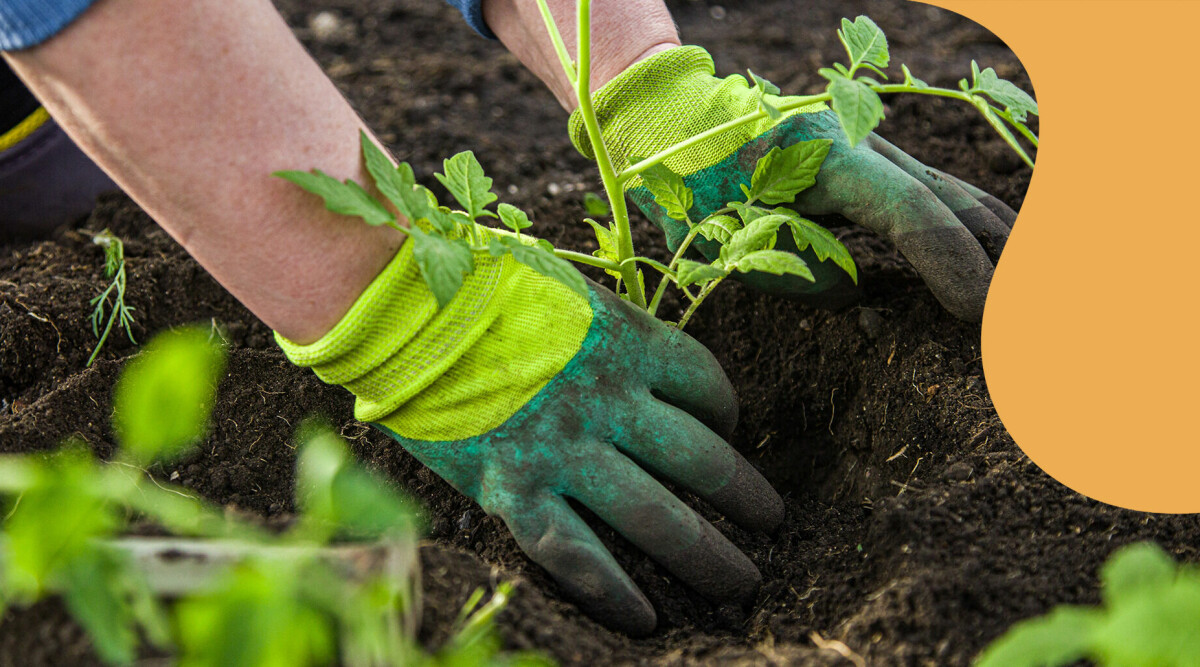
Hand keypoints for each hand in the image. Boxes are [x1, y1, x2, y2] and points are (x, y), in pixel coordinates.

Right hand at [278, 232, 782, 635]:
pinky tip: (647, 621)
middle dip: (746, 496)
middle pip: (701, 459)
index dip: (728, 413)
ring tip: (742, 583)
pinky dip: (616, 592)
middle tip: (773, 522)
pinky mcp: (514, 490)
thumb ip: (608, 326)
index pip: (706, 384)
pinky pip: (578, 555)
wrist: (397, 305)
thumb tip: (635, 358)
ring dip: (708, 554)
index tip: (727, 429)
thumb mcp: (564, 288)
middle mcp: (609, 401)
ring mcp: (564, 451)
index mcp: (627, 340)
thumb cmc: (478, 283)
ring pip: (656, 515)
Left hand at [569, 46, 1017, 320]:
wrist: (685, 130)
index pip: (913, 215)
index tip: (980, 312)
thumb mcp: (738, 243)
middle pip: (955, 198)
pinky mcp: (875, 165)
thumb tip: (865, 296)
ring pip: (955, 194)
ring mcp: (876, 152)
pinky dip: (967, 229)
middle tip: (1033, 312)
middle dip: (1000, 254)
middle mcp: (866, 148)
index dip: (953, 263)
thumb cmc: (704, 190)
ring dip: (996, 241)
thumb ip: (809, 275)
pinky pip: (935, 198)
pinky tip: (995, 261)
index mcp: (830, 161)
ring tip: (1028, 293)